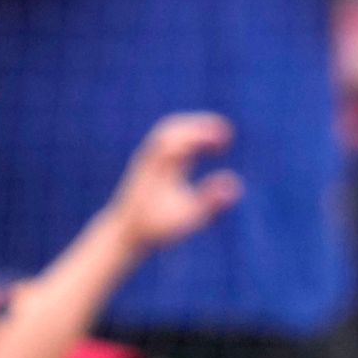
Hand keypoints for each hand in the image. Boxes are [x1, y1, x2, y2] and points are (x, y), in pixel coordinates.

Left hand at [110, 113, 242, 254]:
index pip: (181, 138)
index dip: (205, 133)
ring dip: (192, 128)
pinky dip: (184, 136)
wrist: (124, 232)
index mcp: (161, 167)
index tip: (227, 138)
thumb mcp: (188, 216)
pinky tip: (200, 147)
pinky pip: (164, 139)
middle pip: (172, 127)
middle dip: (200, 124)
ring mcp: (146, 159)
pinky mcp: (145, 164)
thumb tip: (233, 184)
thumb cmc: (157, 226)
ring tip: (217, 138)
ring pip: (168, 131)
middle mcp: (151, 158)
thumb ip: (211, 200)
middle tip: (226, 131)